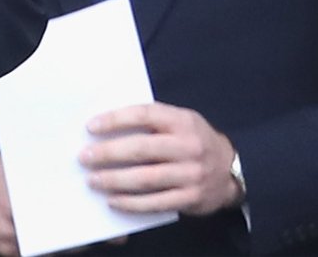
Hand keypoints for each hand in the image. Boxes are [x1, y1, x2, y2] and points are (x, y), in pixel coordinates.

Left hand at [81, 102, 241, 216]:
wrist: (232, 169)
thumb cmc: (195, 141)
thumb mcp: (181, 122)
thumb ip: (152, 122)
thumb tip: (108, 126)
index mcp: (183, 120)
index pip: (145, 114)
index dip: (116, 119)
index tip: (91, 126)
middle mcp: (189, 146)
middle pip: (142, 148)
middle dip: (109, 153)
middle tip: (85, 157)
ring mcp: (191, 174)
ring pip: (146, 179)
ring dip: (115, 180)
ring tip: (93, 180)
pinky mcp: (191, 198)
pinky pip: (155, 203)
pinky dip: (131, 203)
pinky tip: (113, 201)